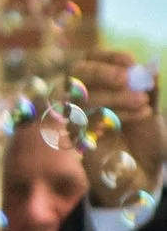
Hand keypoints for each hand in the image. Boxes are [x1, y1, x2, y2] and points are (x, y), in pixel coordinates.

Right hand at [77, 50, 163, 204]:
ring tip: (143, 101)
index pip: (90, 62)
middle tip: (128, 77)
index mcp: (101, 89)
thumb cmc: (148, 140)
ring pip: (85, 98)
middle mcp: (85, 102)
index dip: (107, 57)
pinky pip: (92, 119)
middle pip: (78, 76)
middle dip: (103, 72)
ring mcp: (80, 121)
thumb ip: (148, 88)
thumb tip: (148, 67)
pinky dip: (119, 112)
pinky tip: (141, 113)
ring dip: (117, 96)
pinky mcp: (80, 139)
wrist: (145, 173)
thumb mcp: (152, 108)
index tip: (130, 61)